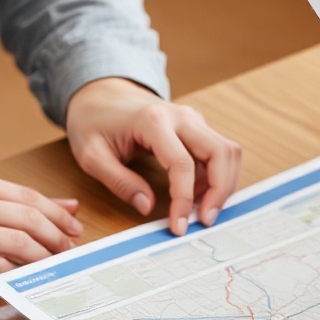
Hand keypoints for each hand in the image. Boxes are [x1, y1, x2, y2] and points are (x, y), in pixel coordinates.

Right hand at [0, 167, 82, 285]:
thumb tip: (52, 206)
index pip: (28, 197)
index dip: (57, 215)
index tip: (74, 228)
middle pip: (29, 218)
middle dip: (56, 237)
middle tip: (70, 252)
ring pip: (17, 242)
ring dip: (40, 257)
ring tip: (50, 267)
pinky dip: (11, 274)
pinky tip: (19, 280)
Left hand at [65, 76, 243, 230]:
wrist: (100, 93)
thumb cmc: (93, 122)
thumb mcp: (92, 155)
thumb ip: (119, 182)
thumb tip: (148, 207)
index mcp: (153, 121)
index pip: (183, 164)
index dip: (184, 199)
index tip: (179, 226)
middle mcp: (181, 116)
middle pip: (221, 152)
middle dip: (221, 191)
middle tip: (206, 220)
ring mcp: (192, 119)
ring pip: (228, 151)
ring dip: (223, 183)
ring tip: (202, 209)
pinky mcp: (196, 126)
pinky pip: (219, 151)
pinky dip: (218, 176)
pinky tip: (198, 195)